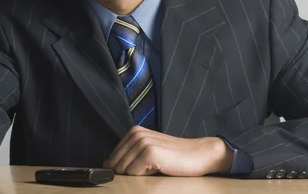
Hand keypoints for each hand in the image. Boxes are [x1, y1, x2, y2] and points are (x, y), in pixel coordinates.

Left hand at [103, 126, 233, 176]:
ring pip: (123, 169)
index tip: (133, 170)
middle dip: (127, 172)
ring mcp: (143, 142)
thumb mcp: (149, 150)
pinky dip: (142, 176)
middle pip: (115, 163)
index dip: (120, 168)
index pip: (112, 156)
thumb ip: (130, 154)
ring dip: (136, 174)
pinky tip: (157, 169)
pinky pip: (133, 172)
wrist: (198, 154)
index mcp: (135, 132)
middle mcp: (137, 134)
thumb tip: (109, 165)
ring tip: (154, 168)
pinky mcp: (150, 153)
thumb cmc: (175, 156)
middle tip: (147, 170)